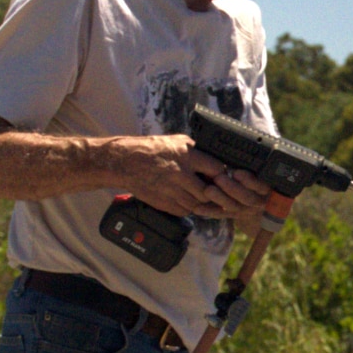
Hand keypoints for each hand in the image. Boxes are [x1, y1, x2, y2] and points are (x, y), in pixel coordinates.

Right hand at [124, 136, 271, 233]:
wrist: (126, 163)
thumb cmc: (153, 149)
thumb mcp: (177, 142)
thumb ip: (197, 151)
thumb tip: (216, 158)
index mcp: (187, 157)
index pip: (216, 169)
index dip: (223, 174)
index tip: (225, 175)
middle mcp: (182, 175)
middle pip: (210, 190)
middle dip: (215, 191)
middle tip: (218, 190)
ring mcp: (173, 191)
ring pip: (199, 203)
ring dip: (204, 201)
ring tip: (204, 195)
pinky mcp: (166, 203)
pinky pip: (186, 210)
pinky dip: (190, 207)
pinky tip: (188, 199)